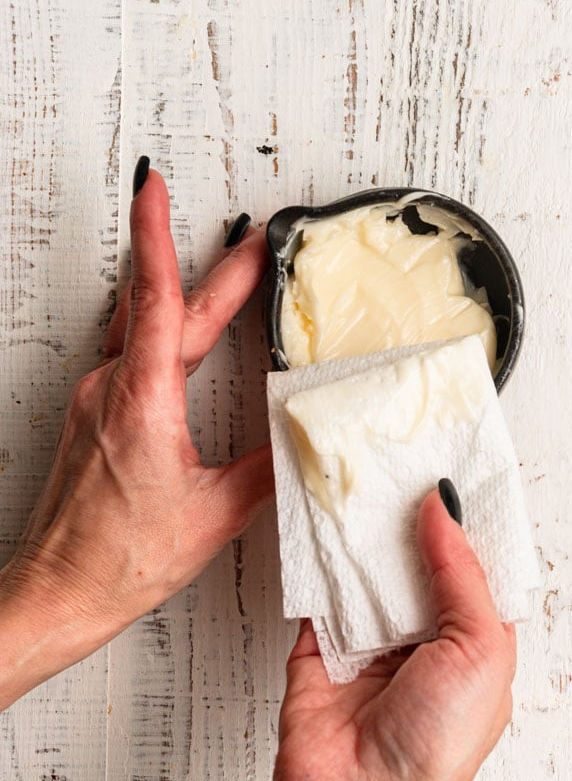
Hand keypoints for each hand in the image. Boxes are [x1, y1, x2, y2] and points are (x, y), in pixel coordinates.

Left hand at [0, 161, 272, 708]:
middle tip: (257, 242)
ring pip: (144, 326)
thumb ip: (267, 468)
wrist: (56, 592)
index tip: (154, 188)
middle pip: (164, 307)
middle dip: (214, 271)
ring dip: (185, 296)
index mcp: (141, 400)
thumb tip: (305, 436)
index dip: (157, 235)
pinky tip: (184, 336)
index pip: (156, 298)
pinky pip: (133, 352)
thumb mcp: (214, 515)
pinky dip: (164, 329)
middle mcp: (112, 388)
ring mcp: (98, 398)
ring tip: (230, 279)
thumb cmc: (117, 560)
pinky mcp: (96, 414)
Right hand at [226, 487, 515, 780]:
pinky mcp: (321, 639)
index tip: (455, 468)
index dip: (468, 522)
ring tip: (368, 473)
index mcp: (474, 641)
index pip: (476, 566)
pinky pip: (322, 583)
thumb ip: (463, 574)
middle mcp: (425, 635)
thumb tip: (443, 510)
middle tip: (405, 461)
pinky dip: (322, 552)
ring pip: (371, 565)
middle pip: (419, 558)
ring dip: (367, 529)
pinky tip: (327, 513)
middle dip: (411, 516)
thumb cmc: (435, 749)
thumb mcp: (481, 651)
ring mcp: (371, 635)